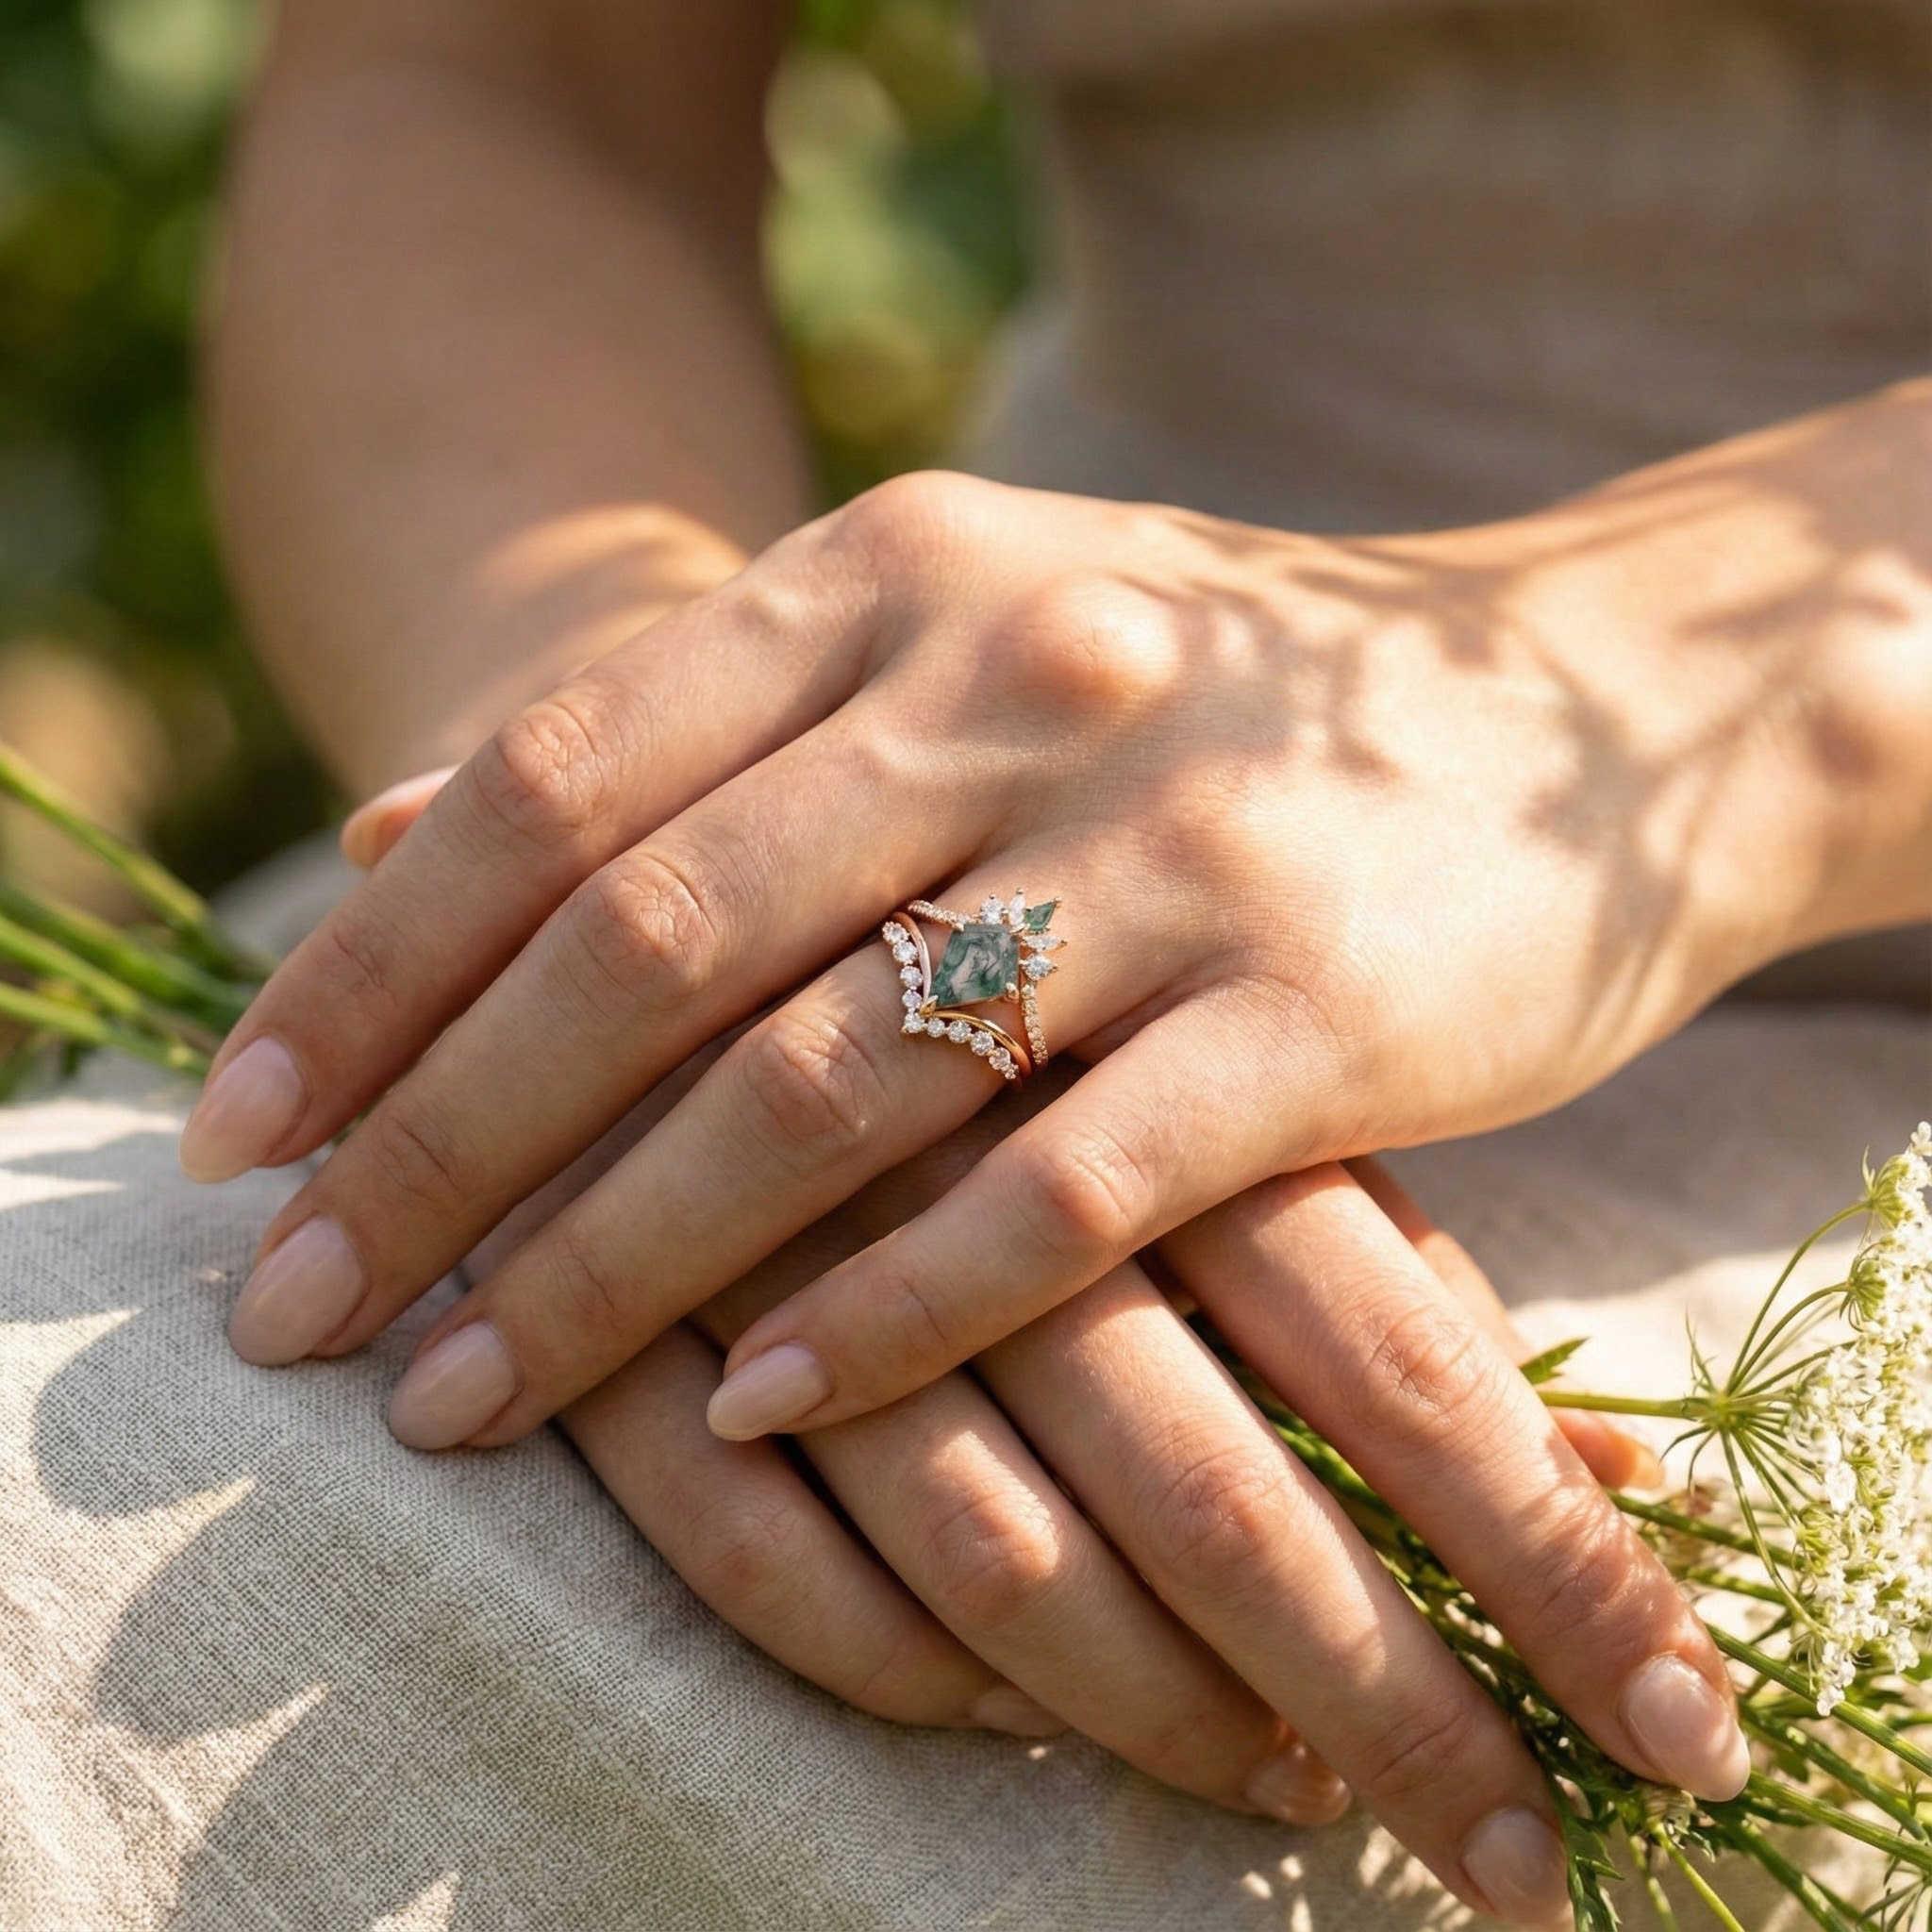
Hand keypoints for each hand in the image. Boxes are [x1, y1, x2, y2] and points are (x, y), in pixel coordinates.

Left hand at [192, 470, 1788, 1419]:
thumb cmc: (1220, 695)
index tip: (236, 1133)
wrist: (1588, 707)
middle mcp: (1022, 681)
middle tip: (292, 1309)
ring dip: (615, 1267)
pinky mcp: (1322, 1014)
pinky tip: (750, 1415)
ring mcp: (1178, 842)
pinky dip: (883, 1313)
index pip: (563, 779)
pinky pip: (1052, 1197)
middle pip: (651, 944)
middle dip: (441, 1145)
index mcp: (903, 574)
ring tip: (460, 1399)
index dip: (372, 967)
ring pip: (823, 1085)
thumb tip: (384, 808)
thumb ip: (696, 721)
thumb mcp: (955, 631)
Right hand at [450, 1039, 1659, 1930]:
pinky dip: (893, 1667)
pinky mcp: (624, 1324)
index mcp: (1151, 1069)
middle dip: (1382, 1701)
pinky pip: (759, 1557)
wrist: (665, 862)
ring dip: (1150, 1713)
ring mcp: (796, 1249)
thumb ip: (1382, 1251)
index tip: (1672, 1731)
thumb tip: (1609, 1465)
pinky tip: (1001, 1717)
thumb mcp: (1204, 1072)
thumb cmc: (1013, 990)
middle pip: (1210, 1491)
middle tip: (1513, 1862)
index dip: (1542, 1561)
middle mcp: (990, 1169)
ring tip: (1291, 1794)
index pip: (1392, 1356)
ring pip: (991, 1551)